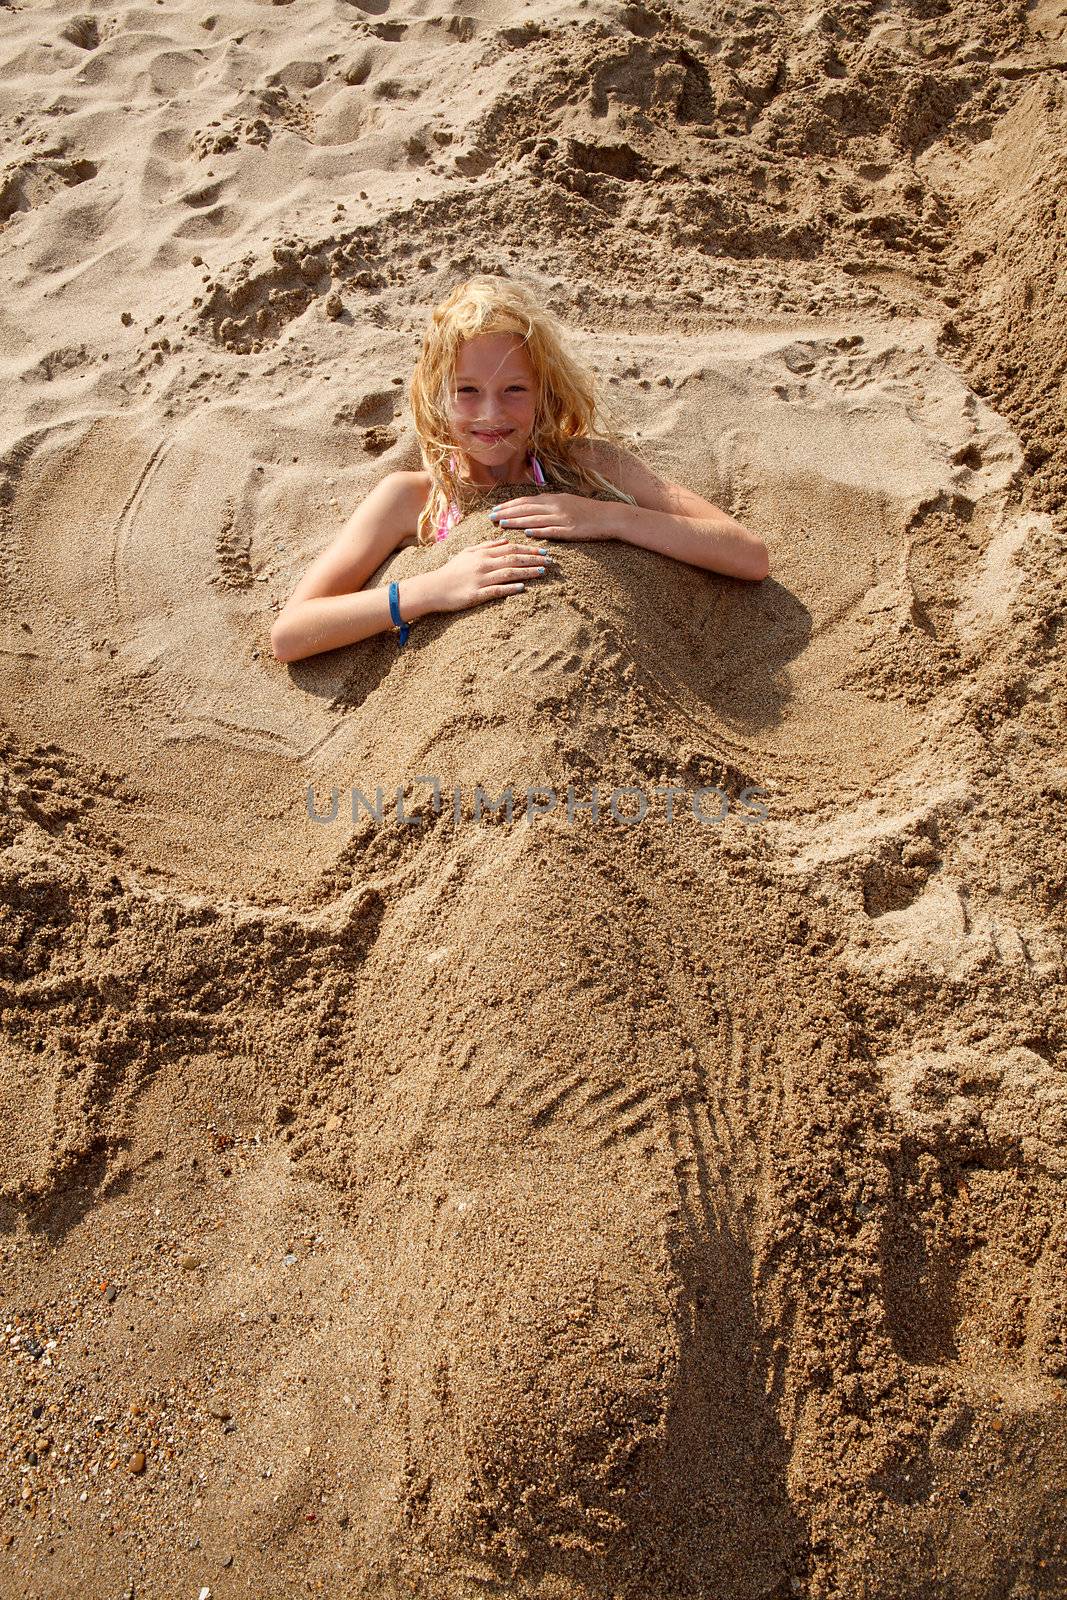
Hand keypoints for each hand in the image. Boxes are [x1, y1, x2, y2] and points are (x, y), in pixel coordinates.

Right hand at [429, 538, 552, 613]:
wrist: (433, 588)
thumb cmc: (451, 571)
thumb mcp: (467, 553)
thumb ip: (487, 545)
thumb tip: (505, 539)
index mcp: (482, 553)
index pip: (510, 548)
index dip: (528, 549)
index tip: (543, 550)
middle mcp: (483, 564)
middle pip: (513, 559)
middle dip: (533, 558)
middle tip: (550, 560)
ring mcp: (480, 579)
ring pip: (508, 573)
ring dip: (527, 572)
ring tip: (542, 572)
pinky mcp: (476, 594)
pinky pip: (495, 591)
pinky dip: (509, 588)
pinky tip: (522, 588)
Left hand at [489, 493, 612, 540]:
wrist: (610, 516)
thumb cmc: (588, 511)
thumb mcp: (567, 502)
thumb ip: (550, 505)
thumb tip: (533, 509)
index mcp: (554, 499)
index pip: (526, 501)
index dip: (509, 505)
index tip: (495, 509)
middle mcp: (555, 506)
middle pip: (526, 509)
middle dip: (507, 512)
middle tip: (491, 517)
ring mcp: (563, 518)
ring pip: (535, 519)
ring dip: (517, 522)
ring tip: (502, 524)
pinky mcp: (570, 530)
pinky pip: (552, 531)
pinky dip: (539, 532)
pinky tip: (527, 534)